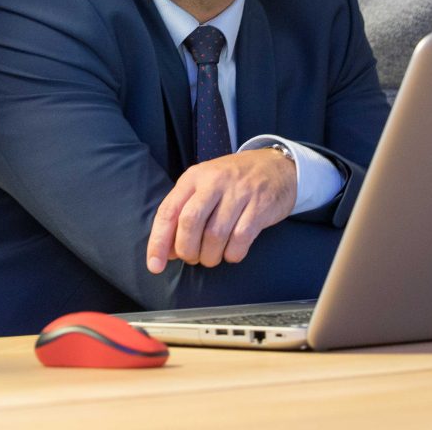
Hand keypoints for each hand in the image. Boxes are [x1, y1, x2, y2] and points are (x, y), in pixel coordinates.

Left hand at [146, 148, 296, 273]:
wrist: (275, 166)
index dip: (159, 241)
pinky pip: (241, 239)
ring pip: (215, 234)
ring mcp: (239, 193)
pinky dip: (232, 254)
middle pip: (190, 222)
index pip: (169, 211)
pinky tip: (231, 253)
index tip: (155, 266)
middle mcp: (214, 182)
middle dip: (187, 250)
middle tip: (192, 259)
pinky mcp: (260, 206)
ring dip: (210, 256)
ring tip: (211, 257)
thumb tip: (167, 251)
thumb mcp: (203, 188)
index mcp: (193, 177)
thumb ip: (182, 215)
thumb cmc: (232, 182)